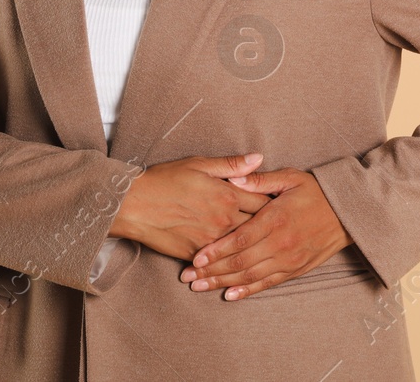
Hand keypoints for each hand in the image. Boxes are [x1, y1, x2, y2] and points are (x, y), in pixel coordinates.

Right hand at [108, 152, 272, 261]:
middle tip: (286, 229)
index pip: (264, 202)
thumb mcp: (199, 165)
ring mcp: (210, 240)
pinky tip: (242, 261)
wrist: (132, 205)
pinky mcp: (196, 254)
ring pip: (242, 246)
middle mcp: (223, 220)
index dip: (277, 205)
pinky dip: (231, 260)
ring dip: (255, 246)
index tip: (287, 207)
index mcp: (227, 195)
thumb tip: (259, 158)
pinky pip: (220, 260)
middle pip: (258, 227)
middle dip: (271, 228)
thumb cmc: (165, 180)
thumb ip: (232, 165)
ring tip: (269, 247)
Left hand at [180, 167, 353, 299]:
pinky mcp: (296, 269)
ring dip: (223, 283)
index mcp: (276, 218)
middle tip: (188, 278)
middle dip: (212, 271)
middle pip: (240, 262)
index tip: (196, 257)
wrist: (349, 213)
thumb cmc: (317, 191)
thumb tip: (234, 177)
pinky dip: (248, 290)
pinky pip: (268, 283)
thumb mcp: (291, 177)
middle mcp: (281, 243)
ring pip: (250, 276)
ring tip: (200, 287)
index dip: (216, 250)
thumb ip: (260, 179)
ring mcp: (289, 259)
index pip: (240, 239)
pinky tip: (230, 294)